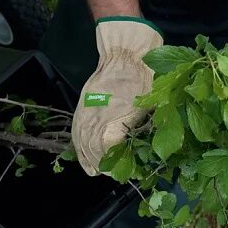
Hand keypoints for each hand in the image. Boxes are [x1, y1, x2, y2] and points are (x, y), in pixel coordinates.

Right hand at [70, 18, 162, 175]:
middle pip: (93, 148)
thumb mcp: (151, 105)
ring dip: (88, 157)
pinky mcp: (83, 105)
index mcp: (114, 116)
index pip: (108, 148)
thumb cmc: (145, 78)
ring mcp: (87, 110)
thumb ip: (143, 128)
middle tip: (111, 173)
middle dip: (101, 164)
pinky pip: (76, 129)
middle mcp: (96, 116)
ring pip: (82, 140)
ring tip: (95, 170)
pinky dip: (78, 144)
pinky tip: (82, 154)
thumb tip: (142, 150)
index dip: (116, 163)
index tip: (125, 171)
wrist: (126, 53)